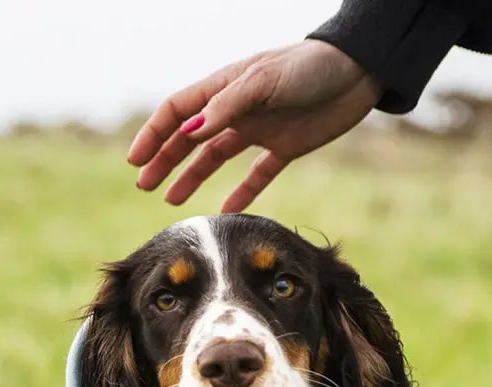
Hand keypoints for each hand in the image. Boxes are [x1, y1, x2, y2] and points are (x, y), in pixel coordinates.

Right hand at [128, 40, 380, 212]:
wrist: (356, 74)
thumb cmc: (308, 68)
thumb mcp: (263, 82)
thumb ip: (227, 107)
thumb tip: (190, 133)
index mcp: (225, 87)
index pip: (178, 111)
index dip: (154, 134)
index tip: (135, 161)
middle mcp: (237, 109)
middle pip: (190, 137)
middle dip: (164, 159)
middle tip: (145, 185)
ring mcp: (259, 129)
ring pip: (215, 157)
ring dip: (191, 177)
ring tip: (171, 200)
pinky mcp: (284, 148)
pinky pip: (256, 176)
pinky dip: (240, 194)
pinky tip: (224, 212)